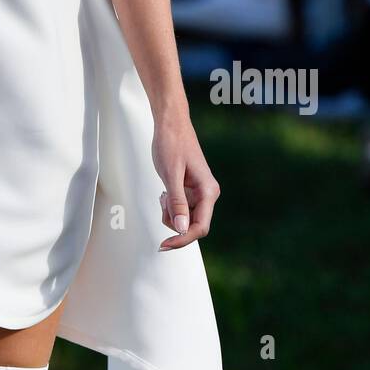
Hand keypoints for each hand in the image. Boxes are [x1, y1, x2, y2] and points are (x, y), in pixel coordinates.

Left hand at [152, 113, 220, 250]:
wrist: (171, 124)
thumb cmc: (172, 144)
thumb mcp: (171, 174)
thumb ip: (177, 202)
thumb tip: (181, 228)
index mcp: (208, 191)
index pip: (199, 227)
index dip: (183, 239)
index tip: (164, 245)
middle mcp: (207, 194)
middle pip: (192, 225)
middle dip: (174, 221)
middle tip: (162, 202)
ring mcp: (199, 193)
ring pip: (184, 218)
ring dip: (170, 212)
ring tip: (163, 192)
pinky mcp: (190, 190)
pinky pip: (180, 208)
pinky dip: (169, 205)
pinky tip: (165, 191)